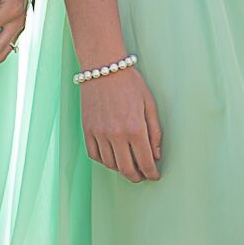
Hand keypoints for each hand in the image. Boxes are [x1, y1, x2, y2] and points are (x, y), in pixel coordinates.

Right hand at [82, 63, 163, 182]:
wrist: (103, 68)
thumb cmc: (129, 83)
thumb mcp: (149, 104)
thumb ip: (155, 132)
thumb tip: (156, 155)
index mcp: (135, 129)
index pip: (145, 162)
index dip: (151, 173)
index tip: (154, 176)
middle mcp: (116, 135)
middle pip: (127, 169)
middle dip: (137, 176)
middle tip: (142, 176)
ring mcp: (99, 134)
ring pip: (110, 164)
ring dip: (121, 170)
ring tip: (129, 167)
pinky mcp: (87, 130)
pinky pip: (94, 155)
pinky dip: (104, 161)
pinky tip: (112, 158)